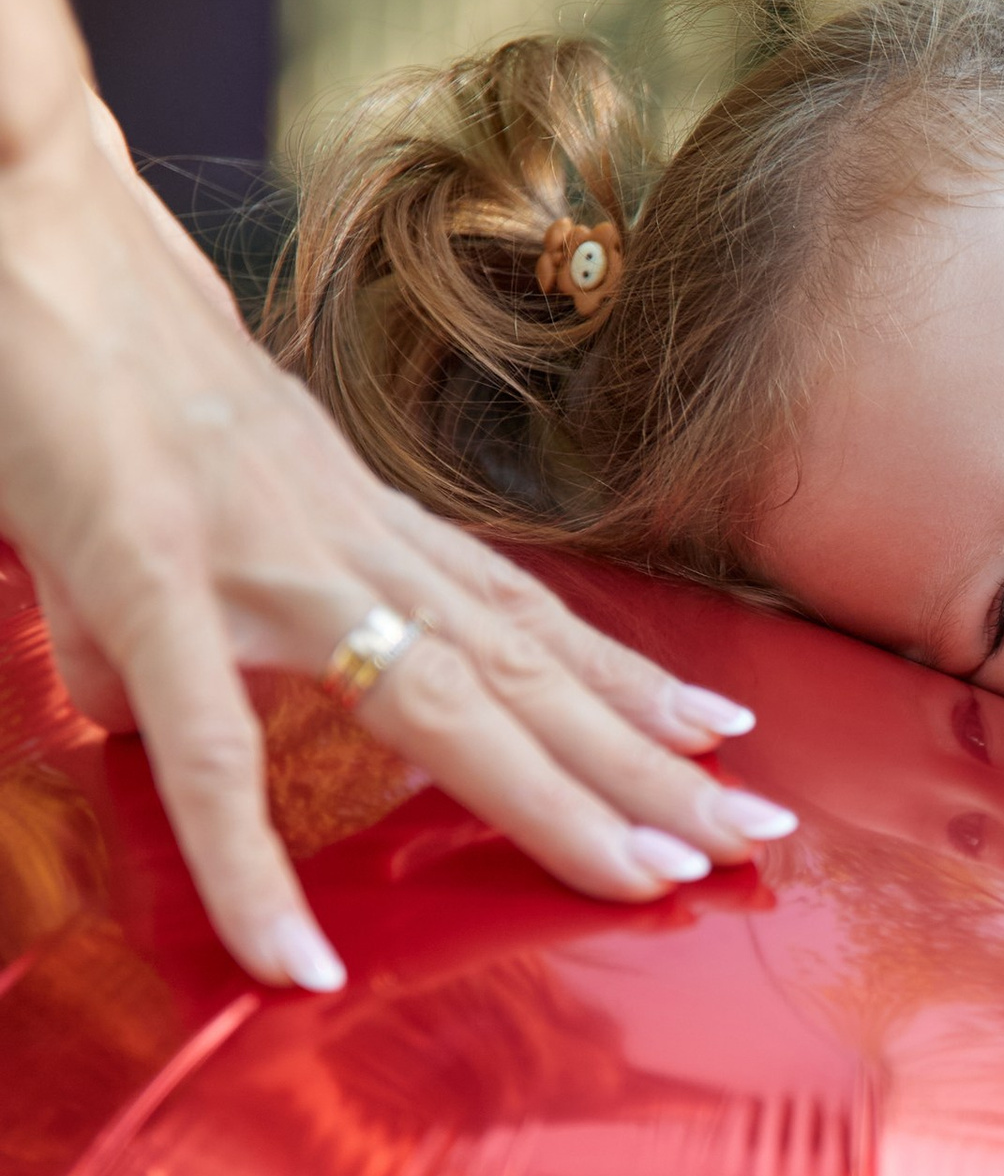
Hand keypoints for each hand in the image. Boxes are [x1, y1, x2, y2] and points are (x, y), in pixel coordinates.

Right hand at [0, 0, 789, 990]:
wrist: (19, 213)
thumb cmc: (71, 337)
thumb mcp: (137, 496)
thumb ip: (146, 622)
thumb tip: (131, 715)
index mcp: (343, 510)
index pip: (516, 613)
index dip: (622, 680)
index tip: (719, 739)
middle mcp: (338, 532)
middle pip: (524, 669)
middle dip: (644, 763)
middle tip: (758, 843)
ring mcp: (262, 556)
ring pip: (443, 702)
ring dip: (555, 800)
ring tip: (660, 881)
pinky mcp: (155, 579)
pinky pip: (210, 756)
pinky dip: (255, 864)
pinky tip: (294, 962)